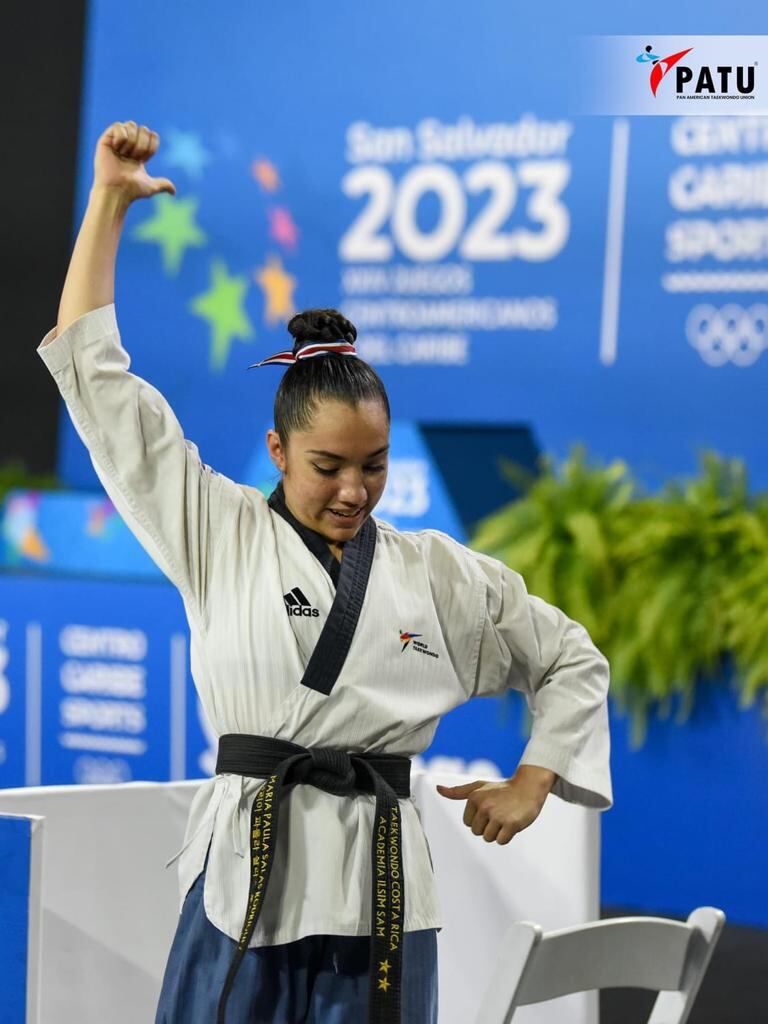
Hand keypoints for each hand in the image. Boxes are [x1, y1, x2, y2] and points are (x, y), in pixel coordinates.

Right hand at [92, 121, 175, 203]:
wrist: (117, 190)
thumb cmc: (131, 190)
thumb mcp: (150, 187)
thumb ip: (163, 185)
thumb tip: (174, 192)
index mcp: (139, 151)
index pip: (153, 135)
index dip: (151, 147)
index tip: (144, 161)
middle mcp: (128, 144)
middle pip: (144, 129)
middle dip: (142, 146)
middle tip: (133, 158)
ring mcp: (117, 140)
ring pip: (132, 125)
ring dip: (131, 143)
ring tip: (123, 155)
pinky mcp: (106, 138)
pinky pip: (118, 125)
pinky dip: (120, 138)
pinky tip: (115, 149)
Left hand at [436, 769, 553, 845]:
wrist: (528, 787)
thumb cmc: (501, 789)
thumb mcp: (478, 787)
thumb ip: (457, 791)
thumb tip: (438, 789)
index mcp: (474, 797)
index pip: (468, 823)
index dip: (479, 819)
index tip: (490, 808)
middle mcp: (484, 806)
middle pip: (477, 832)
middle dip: (488, 826)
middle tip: (499, 813)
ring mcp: (498, 815)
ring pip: (488, 838)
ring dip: (497, 832)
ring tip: (506, 817)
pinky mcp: (511, 824)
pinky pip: (501, 841)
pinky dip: (507, 836)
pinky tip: (512, 823)